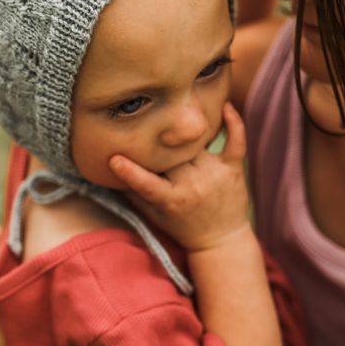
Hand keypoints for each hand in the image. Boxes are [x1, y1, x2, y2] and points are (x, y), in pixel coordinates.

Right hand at [109, 102, 249, 252]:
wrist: (222, 240)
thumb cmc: (182, 226)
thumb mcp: (154, 215)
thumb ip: (134, 192)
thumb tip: (109, 169)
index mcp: (172, 199)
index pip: (148, 184)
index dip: (130, 173)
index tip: (114, 159)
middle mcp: (193, 185)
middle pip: (171, 154)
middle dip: (159, 143)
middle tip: (147, 126)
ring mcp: (214, 175)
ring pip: (195, 143)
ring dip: (186, 130)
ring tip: (177, 110)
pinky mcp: (233, 169)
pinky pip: (236, 141)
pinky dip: (234, 123)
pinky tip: (225, 105)